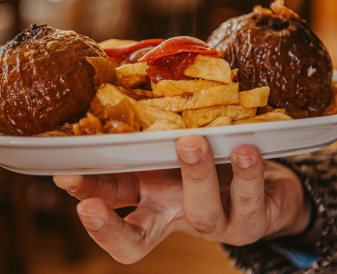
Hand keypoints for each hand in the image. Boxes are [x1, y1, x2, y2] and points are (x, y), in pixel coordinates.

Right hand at [53, 135, 310, 263]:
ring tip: (190, 142)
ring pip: (200, 213)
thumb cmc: (215, 163)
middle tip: (86, 206)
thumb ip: (149, 135)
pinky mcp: (254, 221)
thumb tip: (107, 95)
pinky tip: (244, 149)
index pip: (111, 213)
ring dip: (194, 176)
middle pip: (137, 240)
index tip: (64, 178)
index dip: (87, 206)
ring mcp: (215, 224)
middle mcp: (177, 217)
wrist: (272, 185)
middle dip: (108, 229)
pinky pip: (249, 201)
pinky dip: (247, 175)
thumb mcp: (177, 150)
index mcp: (152, 202)